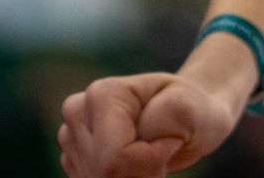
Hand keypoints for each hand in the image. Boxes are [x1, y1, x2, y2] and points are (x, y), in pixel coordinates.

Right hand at [58, 72, 237, 177]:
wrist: (187, 115)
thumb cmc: (192, 110)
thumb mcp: (189, 109)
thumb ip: (163, 123)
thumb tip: (123, 153)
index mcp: (101, 94)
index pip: (115, 159)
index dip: (151, 162)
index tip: (170, 141)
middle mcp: (78, 112)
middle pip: (105, 174)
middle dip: (141, 172)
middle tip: (162, 150)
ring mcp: (71, 136)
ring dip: (133, 177)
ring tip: (149, 155)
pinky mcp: (74, 158)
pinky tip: (134, 164)